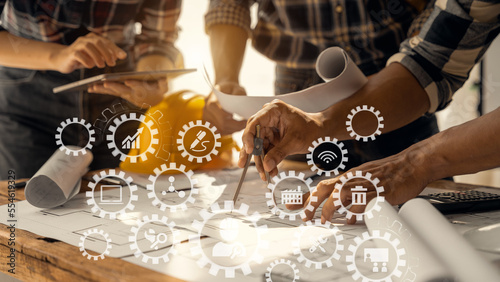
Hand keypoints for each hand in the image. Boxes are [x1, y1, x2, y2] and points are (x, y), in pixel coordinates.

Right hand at [52, 33, 126, 73]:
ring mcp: (77, 45)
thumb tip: (123, 55)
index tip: (122, 57)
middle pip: (98, 42)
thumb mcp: (97, 56)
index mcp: (93, 38)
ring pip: (88, 47)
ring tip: (102, 66)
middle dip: (107, 53)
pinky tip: (90, 66)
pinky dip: (86, 61)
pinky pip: (79, 55)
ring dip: (97, 57)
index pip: (106, 41)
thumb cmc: (83, 57)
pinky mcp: (71, 53)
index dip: (114, 49)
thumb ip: (108, 54)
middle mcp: (85, 39)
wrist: (63, 60)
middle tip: (112, 63)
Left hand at [88, 79, 167, 107]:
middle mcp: (133, 94)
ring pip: (113, 92)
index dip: (134, 84)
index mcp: (144, 91)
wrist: (154, 100)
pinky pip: (110, 92)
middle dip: (113, 86)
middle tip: (104, 83)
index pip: (139, 87)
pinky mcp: (121, 94)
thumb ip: (163, 83)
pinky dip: (101, 90)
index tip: (128, 81)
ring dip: (103, 90)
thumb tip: (164, 78)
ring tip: (91, 87)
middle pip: (122, 90)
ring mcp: (126, 95)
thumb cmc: (159, 89)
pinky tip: (91, 88)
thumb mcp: (164, 86)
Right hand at [203, 81, 246, 134]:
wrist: (222, 89)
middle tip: (246, 124)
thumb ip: (240, 95)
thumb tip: (241, 106)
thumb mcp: (237, 88)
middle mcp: (207, 111)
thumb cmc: (230, 89)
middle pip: (222, 125)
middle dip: (236, 127)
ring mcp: (206, 118)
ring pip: (221, 130)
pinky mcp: (208, 123)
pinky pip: (219, 131)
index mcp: (211, 102)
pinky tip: (236, 127)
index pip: (222, 117)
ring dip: (233, 130)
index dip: (234, 122)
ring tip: (242, 125)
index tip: (244, 120)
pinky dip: (229, 131)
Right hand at [238, 100, 322, 180]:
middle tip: (246, 166)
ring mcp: (269, 128)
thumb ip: (279, 153)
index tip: (249, 151)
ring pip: (258, 146)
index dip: (249, 137)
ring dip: (261, 161)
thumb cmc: (311, 130)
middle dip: (253, 154)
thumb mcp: (295, 141)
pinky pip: (265, 151)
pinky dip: (267, 162)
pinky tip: (270, 172)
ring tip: (264, 175)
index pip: (254, 122)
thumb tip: (266, 166)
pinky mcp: (271, 138)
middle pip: (253, 136)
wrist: (321, 133)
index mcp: (273, 110)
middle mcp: (268, 118)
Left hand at [289, 148, 429, 223]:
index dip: (306, 196)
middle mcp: (354, 179)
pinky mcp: (380, 191)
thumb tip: (340, 207)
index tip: (291, 205)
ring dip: (330, 207)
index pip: (322, 186)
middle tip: (305, 216)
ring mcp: (366, 184)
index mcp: (349, 177)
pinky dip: (354, 210)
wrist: (412, 163)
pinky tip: (351, 219)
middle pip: (326, 188)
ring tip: (324, 219)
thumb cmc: (390, 172)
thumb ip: (352, 191)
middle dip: (312, 203)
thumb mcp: (365, 178)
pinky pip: (364, 200)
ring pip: (341, 193)